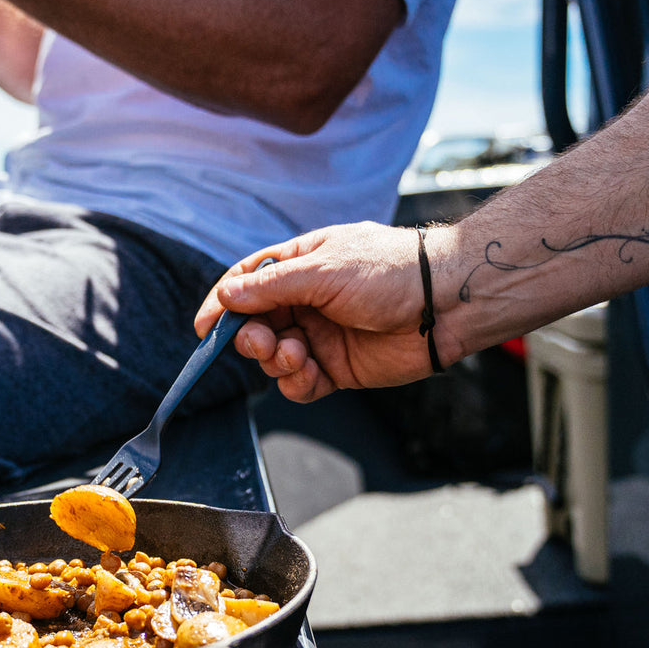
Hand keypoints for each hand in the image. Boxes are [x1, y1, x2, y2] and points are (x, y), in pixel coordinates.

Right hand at [194, 223, 442, 402]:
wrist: (444, 304)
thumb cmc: (388, 271)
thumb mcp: (322, 269)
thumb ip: (270, 287)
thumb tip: (226, 296)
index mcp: (301, 265)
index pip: (248, 283)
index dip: (223, 304)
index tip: (204, 328)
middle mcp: (306, 301)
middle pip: (255, 325)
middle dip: (250, 338)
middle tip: (261, 342)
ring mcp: (320, 335)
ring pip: (274, 358)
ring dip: (275, 360)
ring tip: (297, 354)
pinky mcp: (337, 368)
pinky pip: (300, 383)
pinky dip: (297, 383)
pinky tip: (309, 372)